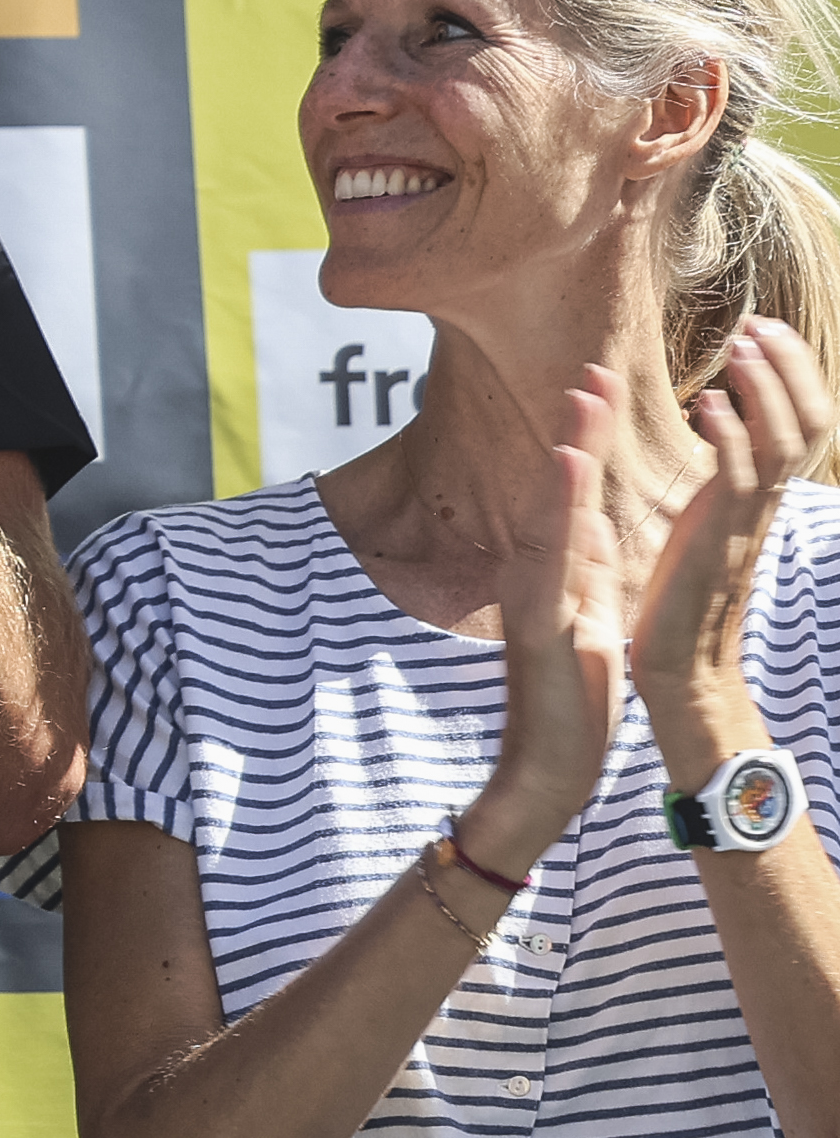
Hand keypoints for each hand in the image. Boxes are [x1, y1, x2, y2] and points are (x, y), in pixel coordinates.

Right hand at [480, 358, 661, 858]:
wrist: (550, 765)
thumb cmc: (572, 699)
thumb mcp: (585, 618)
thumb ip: (581, 569)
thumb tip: (587, 521)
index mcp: (558, 574)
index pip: (576, 496)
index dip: (588, 442)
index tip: (602, 391)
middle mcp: (538, 574)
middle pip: (560, 492)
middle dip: (578, 431)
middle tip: (593, 371)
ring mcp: (534, 596)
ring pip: (552, 513)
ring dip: (567, 454)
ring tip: (583, 402)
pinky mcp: (540, 623)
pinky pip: (549, 558)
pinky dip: (558, 509)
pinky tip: (570, 470)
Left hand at [640, 316, 833, 740]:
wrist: (681, 669)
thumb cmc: (680, 598)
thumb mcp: (704, 525)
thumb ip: (719, 482)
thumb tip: (720, 431)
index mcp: (762, 496)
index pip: (802, 421)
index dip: (790, 372)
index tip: (760, 329)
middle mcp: (766, 504)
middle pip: (812, 421)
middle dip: (789, 366)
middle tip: (756, 324)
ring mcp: (748, 522)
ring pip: (783, 442)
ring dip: (763, 388)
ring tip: (738, 347)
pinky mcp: (718, 541)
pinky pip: (737, 479)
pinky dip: (728, 434)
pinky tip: (706, 403)